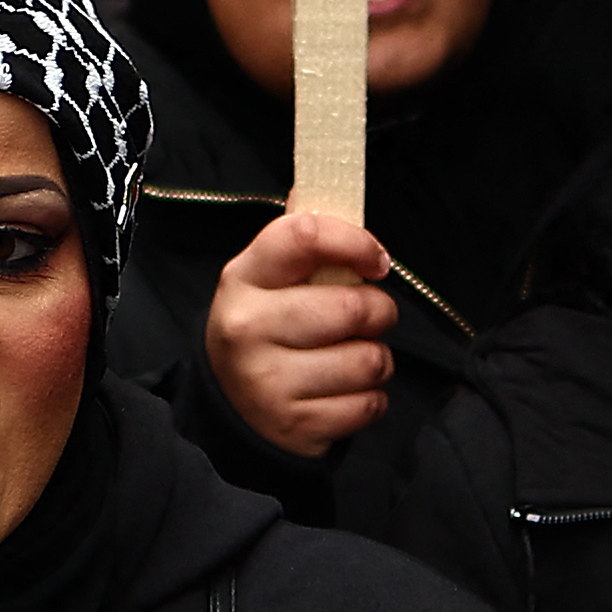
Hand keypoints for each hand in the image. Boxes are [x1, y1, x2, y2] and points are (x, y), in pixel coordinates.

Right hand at [204, 211, 397, 460]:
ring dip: (376, 360)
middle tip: (366, 319)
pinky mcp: (295, 425)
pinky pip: (369, 404)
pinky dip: (369, 399)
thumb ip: (301, 243)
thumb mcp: (267, 282)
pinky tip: (342, 394)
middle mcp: (247, 329)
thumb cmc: (266, 331)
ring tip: (350, 360)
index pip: (305, 235)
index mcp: (242, 280)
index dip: (354, 242)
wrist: (233, 411)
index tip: (375, 261)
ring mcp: (268, 381)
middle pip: (354, 307)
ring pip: (369, 360)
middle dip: (378, 313)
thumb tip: (329, 186)